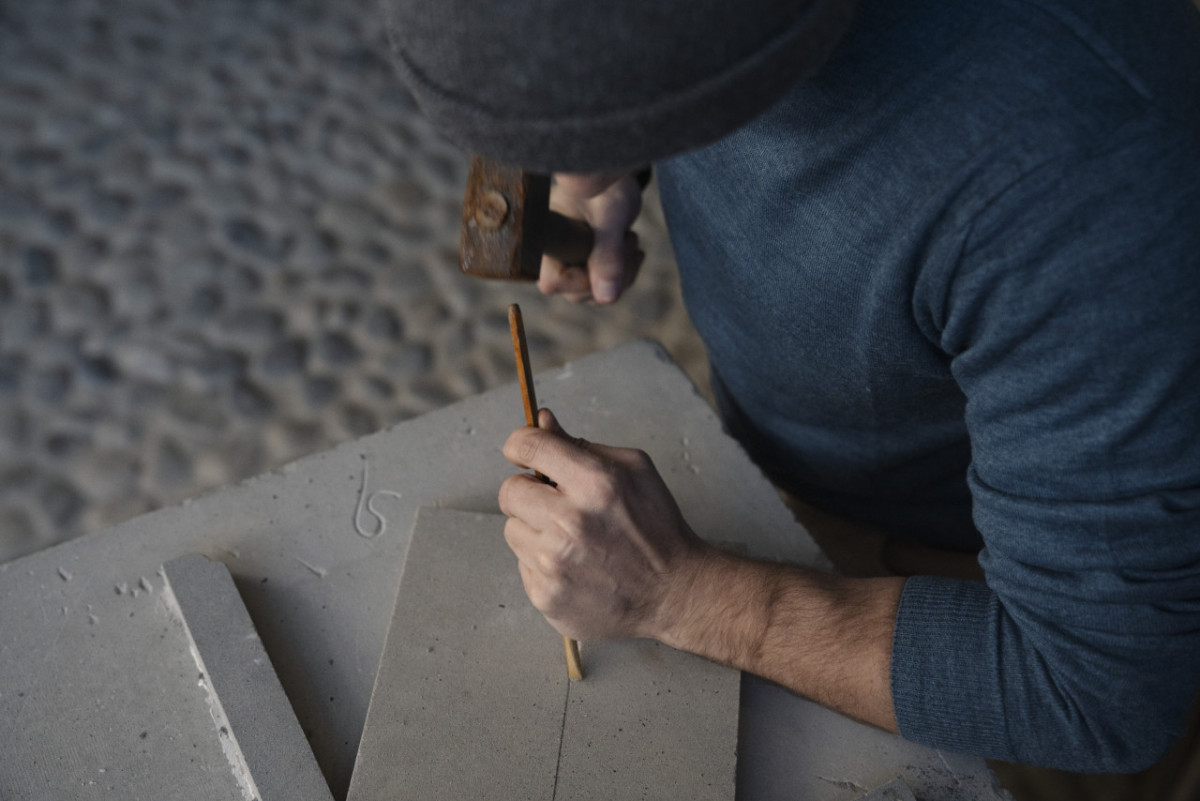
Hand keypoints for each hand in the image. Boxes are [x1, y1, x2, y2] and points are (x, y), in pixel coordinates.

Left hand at [498, 409, 707, 639]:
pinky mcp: (547, 596)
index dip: (520, 443)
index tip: (521, 451)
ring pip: (512, 529)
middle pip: (510, 491)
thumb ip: (582, 445)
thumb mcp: (634, 470)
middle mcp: (570, 523)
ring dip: (535, 529)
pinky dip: (543, 563)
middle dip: (528, 491)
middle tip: (554, 502)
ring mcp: (555, 564)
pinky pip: (523, 565)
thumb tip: (542, 421)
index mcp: (596, 484)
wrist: (674, 593)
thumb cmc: (657, 527)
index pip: (530, 446)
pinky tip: (575, 565)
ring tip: (571, 539)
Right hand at [539, 172, 645, 304]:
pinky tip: (631, 249)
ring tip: (629, 240)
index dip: (580, 280)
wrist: (616, 180)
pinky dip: (625, 274)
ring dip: (622, 275)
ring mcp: (572, 263)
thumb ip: (608, 255)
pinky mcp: (588, 266)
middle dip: (609, 275)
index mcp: (549, 240)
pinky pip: (608, 288)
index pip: (552, 283)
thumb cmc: (608, 188)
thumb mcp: (610, 218)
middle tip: (626, 241)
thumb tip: (607, 299)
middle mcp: (557, 256)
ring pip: (595, 294)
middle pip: (576, 294)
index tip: (602, 250)